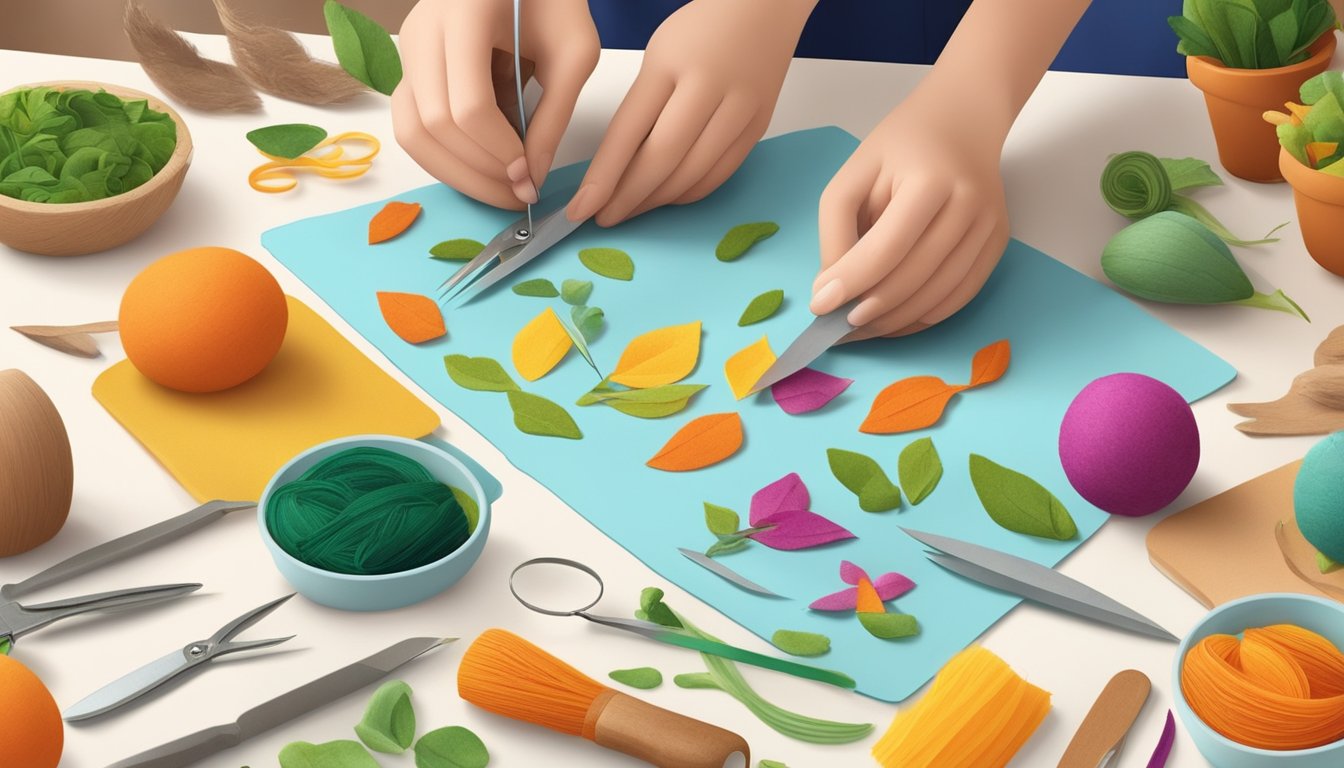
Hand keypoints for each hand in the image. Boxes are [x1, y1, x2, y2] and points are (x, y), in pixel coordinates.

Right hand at [393, 0, 598, 208]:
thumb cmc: (553, 0)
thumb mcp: (574, 51)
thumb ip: (555, 115)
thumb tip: (531, 179)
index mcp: (464, 13)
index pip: (468, 105)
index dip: (498, 151)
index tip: (530, 176)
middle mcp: (424, 29)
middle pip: (434, 124)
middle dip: (479, 171)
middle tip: (519, 194)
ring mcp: (410, 48)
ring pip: (412, 133)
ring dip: (456, 173)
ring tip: (501, 189)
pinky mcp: (411, 66)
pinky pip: (413, 126)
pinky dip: (445, 157)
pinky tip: (483, 168)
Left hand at [567, 0, 815, 225]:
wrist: (765, 10)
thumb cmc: (704, 29)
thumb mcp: (658, 55)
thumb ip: (642, 108)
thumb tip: (617, 169)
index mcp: (669, 65)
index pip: (627, 133)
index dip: (602, 178)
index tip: (581, 207)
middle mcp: (708, 88)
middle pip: (661, 160)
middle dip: (627, 198)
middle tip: (604, 219)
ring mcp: (739, 110)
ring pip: (692, 175)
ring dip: (656, 201)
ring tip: (631, 210)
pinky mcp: (759, 126)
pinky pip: (719, 174)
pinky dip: (689, 193)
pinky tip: (667, 197)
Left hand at [810, 94, 1009, 339]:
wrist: (962, 121)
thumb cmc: (900, 147)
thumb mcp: (854, 174)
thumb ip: (837, 230)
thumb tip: (832, 290)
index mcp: (929, 180)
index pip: (886, 248)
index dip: (851, 282)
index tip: (819, 305)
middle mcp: (968, 205)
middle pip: (913, 277)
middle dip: (870, 310)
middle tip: (837, 325)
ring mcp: (989, 227)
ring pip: (938, 296)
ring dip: (894, 322)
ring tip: (860, 327)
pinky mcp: (998, 243)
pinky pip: (960, 296)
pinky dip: (923, 317)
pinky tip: (893, 320)